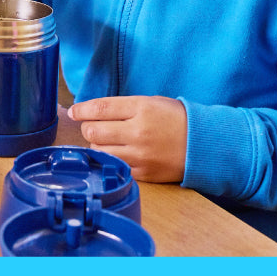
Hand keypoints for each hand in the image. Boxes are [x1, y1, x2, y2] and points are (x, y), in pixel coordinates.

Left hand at [67, 95, 187, 182]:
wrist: (202, 144)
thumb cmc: (177, 118)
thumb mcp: (152, 102)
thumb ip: (125, 107)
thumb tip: (96, 111)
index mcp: (141, 108)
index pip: (101, 108)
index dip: (83, 109)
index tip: (74, 111)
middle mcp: (138, 131)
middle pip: (94, 131)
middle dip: (88, 128)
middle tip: (91, 126)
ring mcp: (139, 155)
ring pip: (100, 151)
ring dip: (97, 145)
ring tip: (105, 140)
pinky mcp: (142, 173)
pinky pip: (114, 167)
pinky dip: (110, 160)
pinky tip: (114, 153)